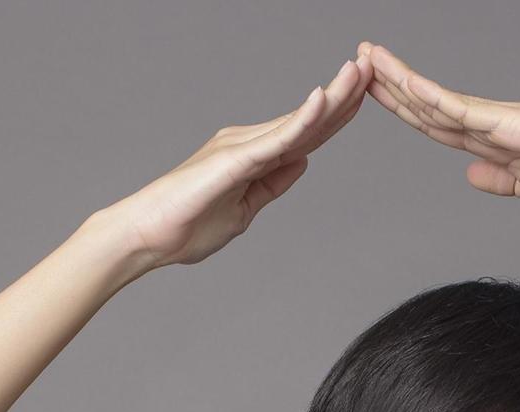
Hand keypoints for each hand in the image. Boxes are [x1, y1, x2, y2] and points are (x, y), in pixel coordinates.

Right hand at [104, 54, 371, 270]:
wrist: (148, 235)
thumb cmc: (187, 226)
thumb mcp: (246, 209)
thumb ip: (273, 184)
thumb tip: (301, 162)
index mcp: (255, 157)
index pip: (306, 134)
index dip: (336, 115)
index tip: (364, 95)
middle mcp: (249, 143)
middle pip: (307, 120)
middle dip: (342, 94)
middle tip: (371, 66)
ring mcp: (241, 147)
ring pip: (297, 121)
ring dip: (331, 96)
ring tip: (359, 71)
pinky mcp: (232, 159)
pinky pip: (275, 138)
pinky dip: (302, 119)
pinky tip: (324, 100)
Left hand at [359, 42, 519, 238]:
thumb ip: (503, 183)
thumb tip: (473, 175)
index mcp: (499, 148)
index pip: (440, 128)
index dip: (407, 112)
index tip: (377, 97)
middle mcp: (497, 127)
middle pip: (431, 106)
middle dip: (392, 85)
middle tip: (358, 60)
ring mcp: (504, 122)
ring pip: (439, 99)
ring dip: (401, 80)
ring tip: (368, 56)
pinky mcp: (514, 125)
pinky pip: (463, 110)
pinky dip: (431, 96)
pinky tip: (403, 84)